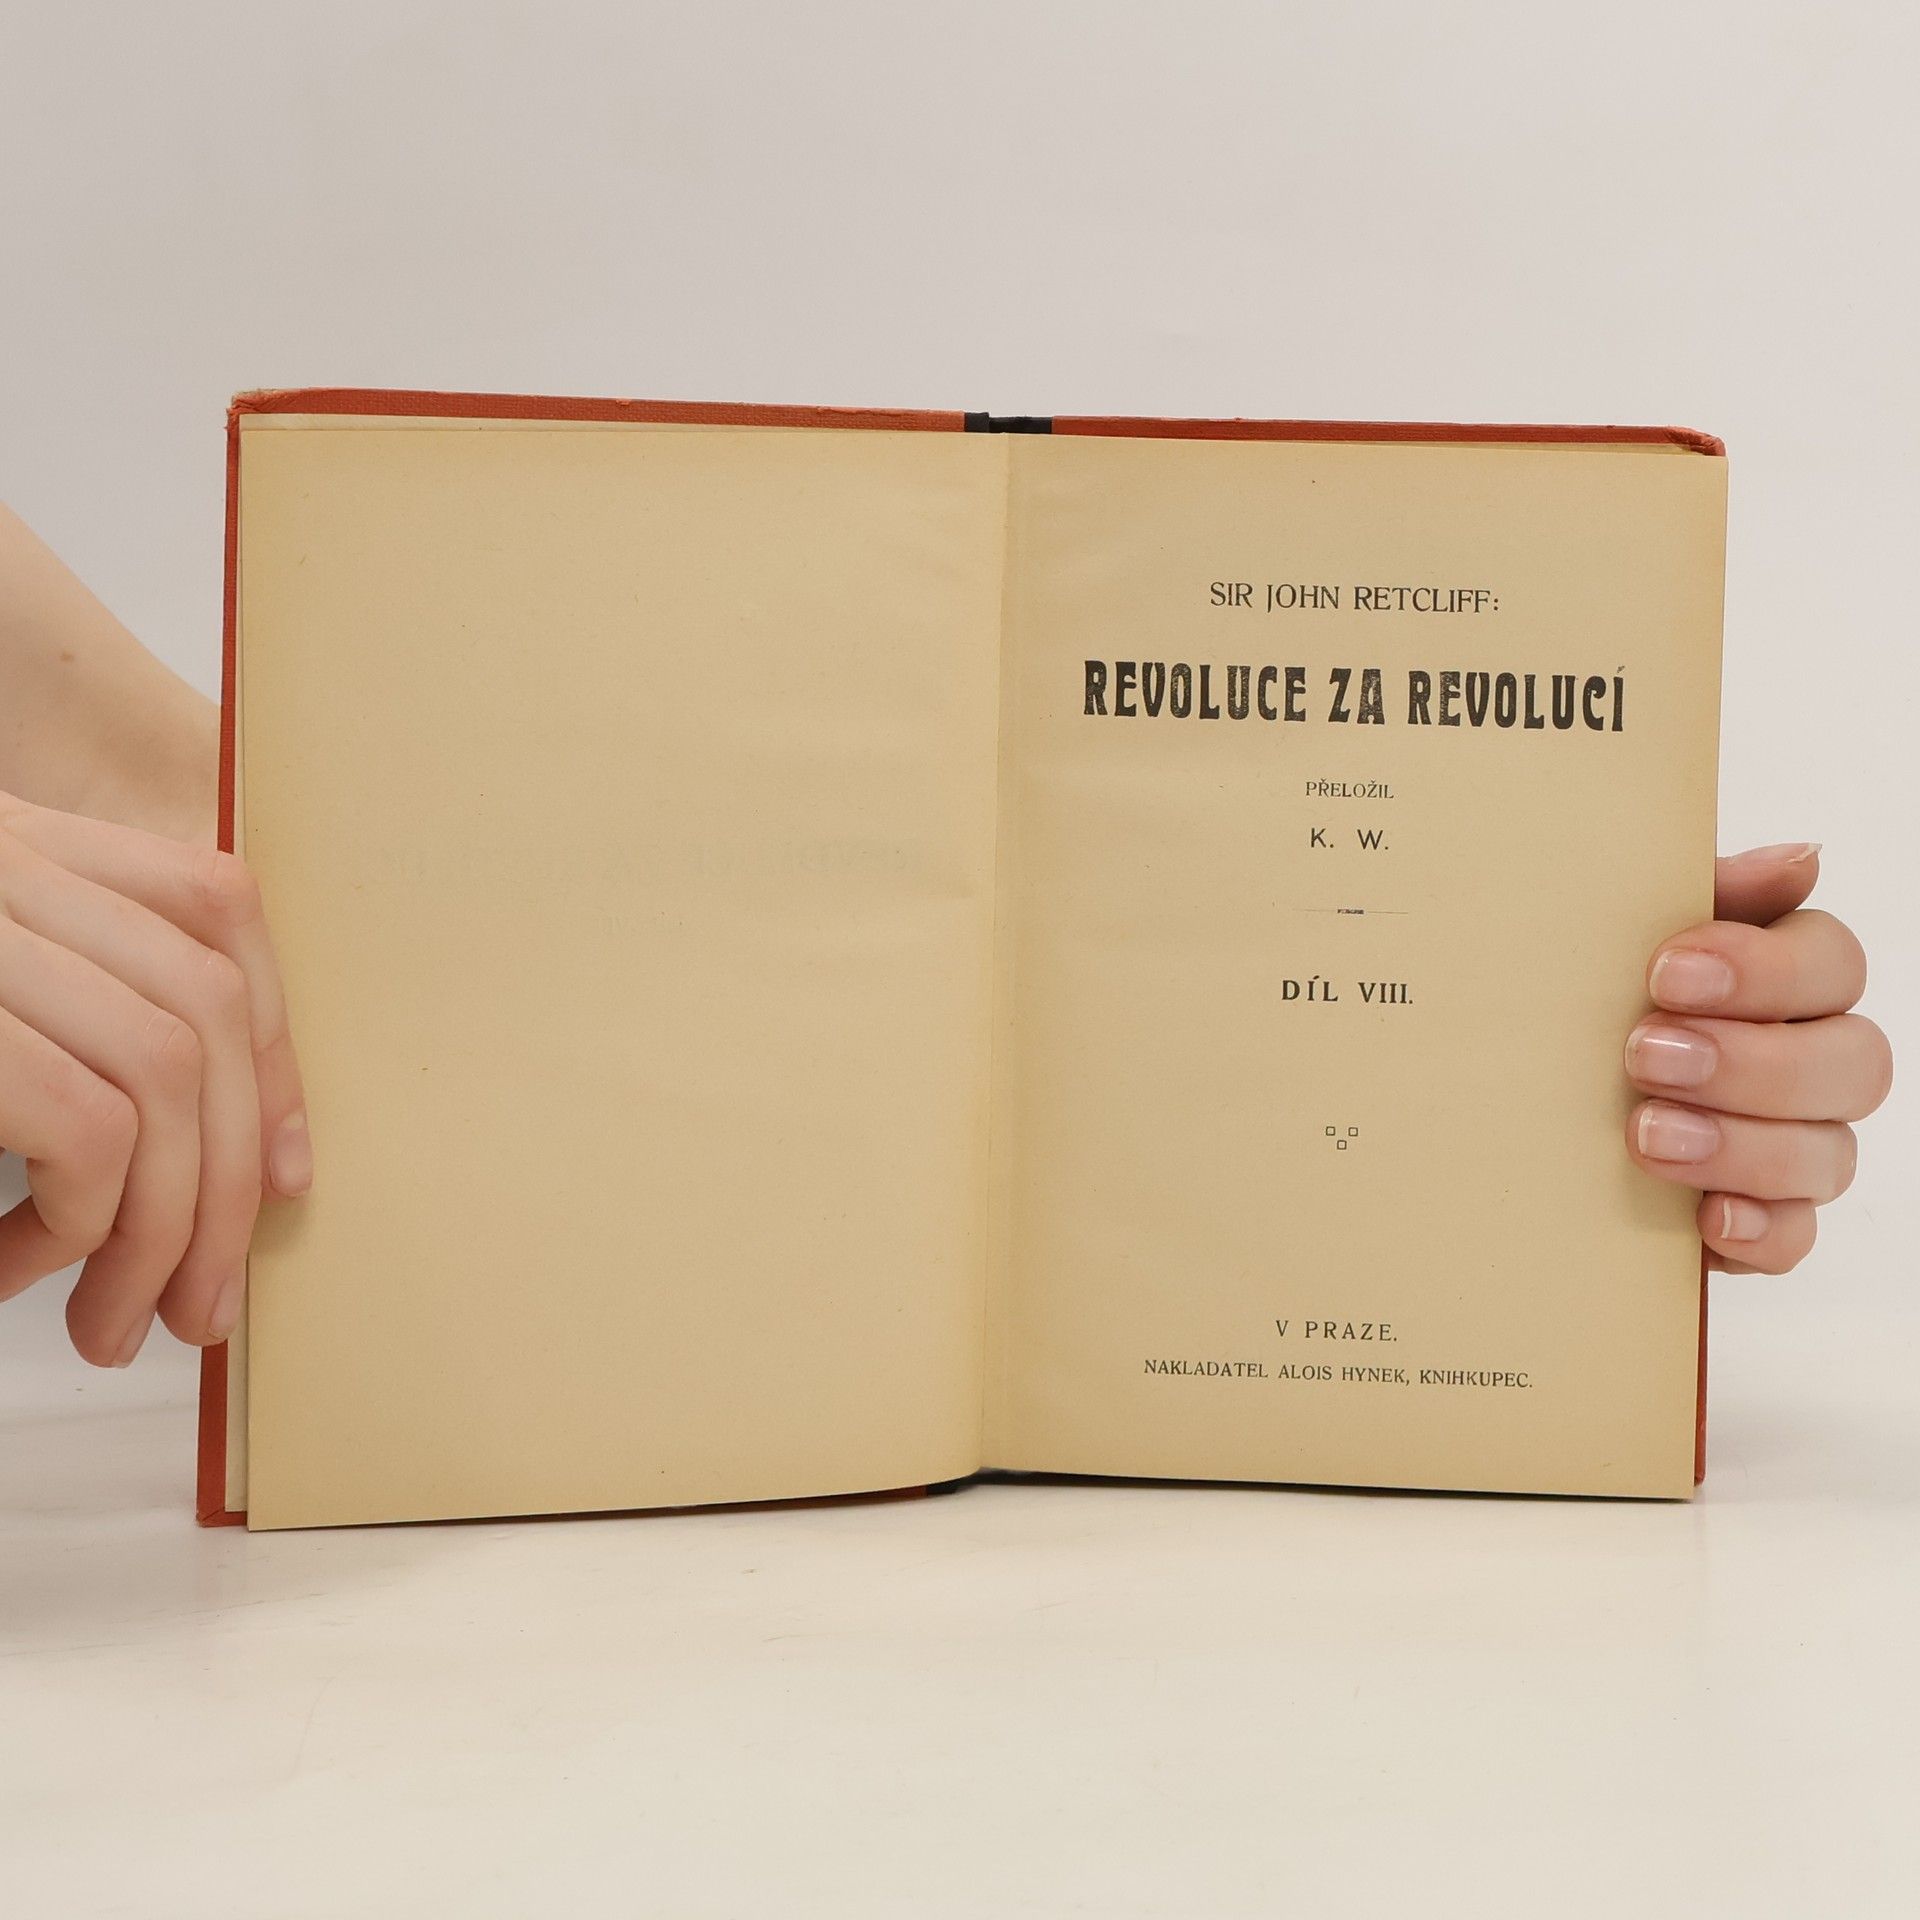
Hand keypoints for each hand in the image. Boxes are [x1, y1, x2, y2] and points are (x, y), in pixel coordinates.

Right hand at [0, 795, 308, 1364]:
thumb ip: (81, 1027)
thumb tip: (254, 1166)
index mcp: (23, 847)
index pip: (211, 905)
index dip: (268, 1044)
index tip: (286, 1179)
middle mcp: (7, 861)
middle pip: (202, 1004)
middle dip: (227, 1175)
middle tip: (202, 1308)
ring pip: (162, 1074)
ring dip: (161, 1227)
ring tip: (117, 1323)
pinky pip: (84, 1124)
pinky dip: (81, 1220)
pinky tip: (13, 1269)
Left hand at [1625, 843, 1890, 1273]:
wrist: (1513, 1092)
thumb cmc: (1587, 994)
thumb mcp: (1620, 930)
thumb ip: (1701, 890)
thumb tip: (1801, 859)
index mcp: (1787, 979)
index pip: (1833, 965)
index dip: (1766, 971)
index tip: (1667, 972)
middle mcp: (1811, 1061)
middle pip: (1852, 1063)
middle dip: (1749, 1062)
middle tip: (1644, 1054)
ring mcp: (1795, 1145)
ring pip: (1828, 1154)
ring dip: (1741, 1145)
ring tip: (1647, 1133)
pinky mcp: (1761, 1220)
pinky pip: (1796, 1239)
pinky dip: (1759, 1231)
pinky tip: (1708, 1218)